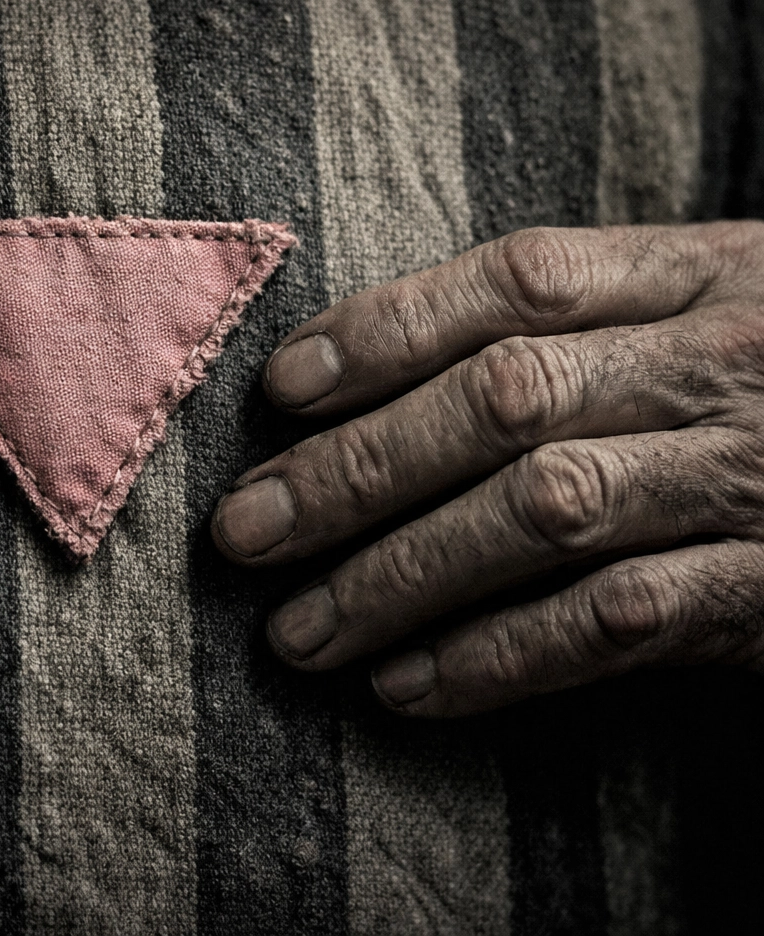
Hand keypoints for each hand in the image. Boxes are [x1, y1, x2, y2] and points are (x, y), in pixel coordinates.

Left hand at [211, 223, 763, 716]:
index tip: (281, 389)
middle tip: (244, 532)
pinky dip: (503, 657)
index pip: (513, 282)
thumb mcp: (708, 301)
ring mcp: (749, 477)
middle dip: (357, 470)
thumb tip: (386, 372)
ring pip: (544, 515)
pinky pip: (619, 623)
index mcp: (694, 273)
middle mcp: (715, 362)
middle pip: (502, 402)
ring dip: (402, 579)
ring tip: (298, 633)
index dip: (387, 329)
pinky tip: (410, 685)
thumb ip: (581, 320)